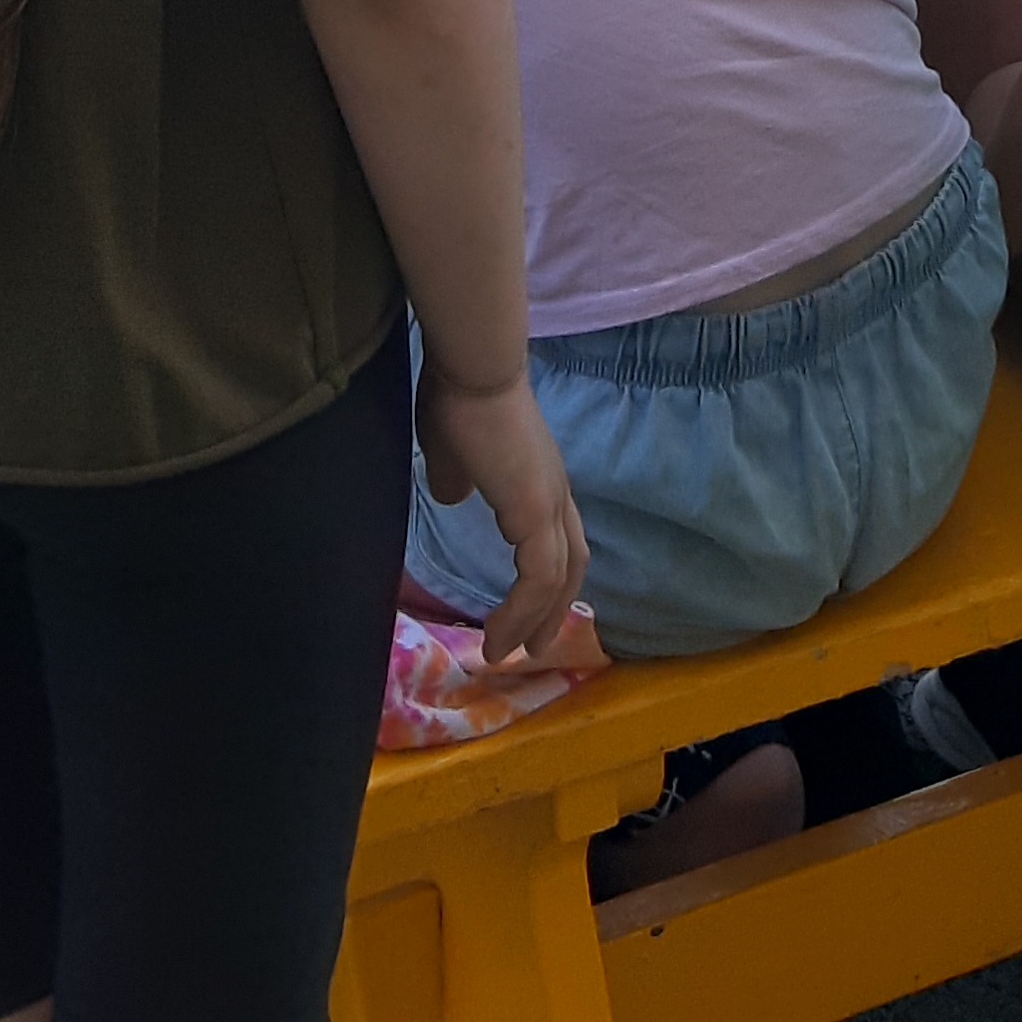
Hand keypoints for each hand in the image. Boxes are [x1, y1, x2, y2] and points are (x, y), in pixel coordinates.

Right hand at [416, 368, 587, 668]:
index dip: (547, 579)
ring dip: (534, 621)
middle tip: (531, 650)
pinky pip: (538, 577)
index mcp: (539, 480)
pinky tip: (498, 633)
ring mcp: (549, 502)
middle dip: (552, 611)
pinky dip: (522, 611)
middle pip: (570, 564)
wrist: (472, 368)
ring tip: (504, 653)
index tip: (526, 614)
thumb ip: (456, 477)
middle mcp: (555, 494)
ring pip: (557, 578)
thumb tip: (452, 494)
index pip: (558, 540)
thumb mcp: (451, 451)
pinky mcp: (536, 512)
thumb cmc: (459, 401)